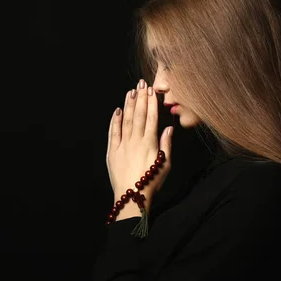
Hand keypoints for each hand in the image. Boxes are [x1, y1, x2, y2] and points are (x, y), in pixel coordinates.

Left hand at [106, 79, 173, 203]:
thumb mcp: (165, 165)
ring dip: (128, 105)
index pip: (151, 118)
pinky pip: (113, 132)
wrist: (132, 197)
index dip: (152, 103)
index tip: (152, 91)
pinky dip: (115, 120)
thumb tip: (169, 128)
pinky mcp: (112, 152)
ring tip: (131, 91)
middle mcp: (135, 141)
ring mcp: (122, 145)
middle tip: (142, 83)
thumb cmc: (151, 182)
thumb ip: (166, 144)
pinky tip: (117, 110)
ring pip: (125, 120)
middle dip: (140, 98)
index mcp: (150, 143)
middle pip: (138, 115)